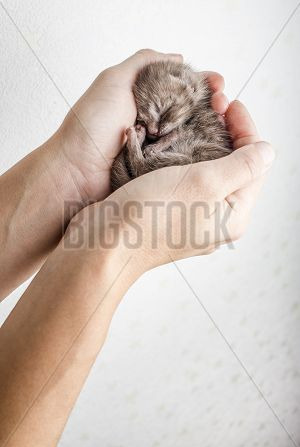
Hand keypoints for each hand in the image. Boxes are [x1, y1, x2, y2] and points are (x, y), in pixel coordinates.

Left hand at [55, 49, 228, 202]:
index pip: (184, 88)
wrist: (76, 174)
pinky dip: (201, 155)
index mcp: (147, 99)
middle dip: (215, 105)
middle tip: (225, 107)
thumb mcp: (114, 80)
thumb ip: (145, 63)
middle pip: (195, 111)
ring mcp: (160, 149)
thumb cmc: (90, 126)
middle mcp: (157, 123)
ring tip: (225, 124)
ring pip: (195, 136)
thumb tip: (178, 58)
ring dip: (213, 129)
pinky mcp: (161, 171)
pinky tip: (215, 150)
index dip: (204, 84)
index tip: (218, 85)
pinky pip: (186, 161)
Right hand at [69, 101, 273, 271]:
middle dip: (228, 134)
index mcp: (233, 216)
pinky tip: (176, 142)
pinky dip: (186, 157)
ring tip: (195, 119)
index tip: (230, 104)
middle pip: (235, 168)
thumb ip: (242, 166)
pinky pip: (188, 179)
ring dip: (206, 143)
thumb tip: (268, 151)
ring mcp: (193, 217)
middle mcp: (216, 219)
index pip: (255, 165)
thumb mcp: (204, 183)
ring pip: (210, 172)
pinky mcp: (171, 213)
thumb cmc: (152, 214)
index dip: (247, 130)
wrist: (103, 243)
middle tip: (212, 106)